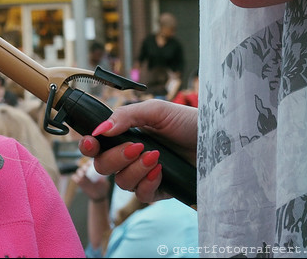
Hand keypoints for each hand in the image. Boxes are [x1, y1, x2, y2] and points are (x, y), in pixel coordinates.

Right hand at [72, 159, 110, 201]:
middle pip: (84, 166)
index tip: (90, 164)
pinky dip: (76, 178)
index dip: (89, 163)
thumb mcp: (104, 183)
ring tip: (82, 175)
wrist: (98, 196)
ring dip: (80, 172)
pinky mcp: (78, 181)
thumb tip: (102, 173)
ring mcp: (82, 176)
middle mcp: (87, 171)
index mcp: (93, 170)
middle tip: (85, 170)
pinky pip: (74, 177)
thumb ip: (102, 178)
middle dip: (84, 167)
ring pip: (78, 171)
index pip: (90, 163)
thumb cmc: (103, 188)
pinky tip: (79, 180)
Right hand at [77, 97, 197, 203]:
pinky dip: (147, 184)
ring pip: (121, 182)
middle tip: (137, 147)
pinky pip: (141, 196)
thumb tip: (100, 129)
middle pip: (103, 166)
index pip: (97, 145)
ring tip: (155, 156)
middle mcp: (130, 157)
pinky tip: (160, 171)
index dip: (88, 146)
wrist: (218, 140)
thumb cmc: (188, 122)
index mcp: (124, 136)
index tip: (91, 142)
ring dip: (134, 170)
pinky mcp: (160, 190)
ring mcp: (144, 175)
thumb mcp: (156, 111)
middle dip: (115, 157)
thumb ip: (124, 116)